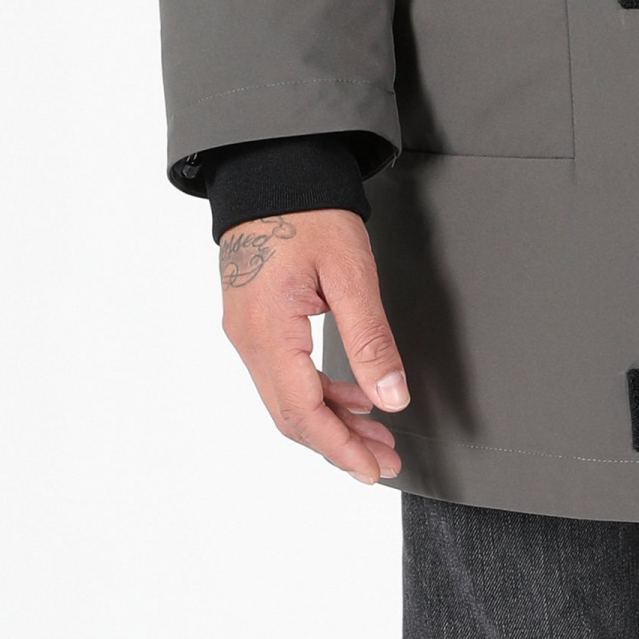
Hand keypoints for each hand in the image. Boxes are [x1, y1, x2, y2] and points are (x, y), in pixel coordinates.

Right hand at [218, 210, 408, 482]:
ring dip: (333, 419)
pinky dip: (321, 390)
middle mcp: (248, 340)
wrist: (273, 168)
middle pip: (292, 415)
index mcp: (267, 332)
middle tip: (385, 460)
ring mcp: (247, 332)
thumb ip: (370, 339)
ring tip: (378, 434)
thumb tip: (391, 399)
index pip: (302, 414)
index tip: (373, 471)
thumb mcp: (349, 272)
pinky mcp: (256, 321)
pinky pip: (286, 372)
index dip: (339, 449)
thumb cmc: (308, 209)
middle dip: (340, 443)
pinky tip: (353, 393)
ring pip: (289, 397)